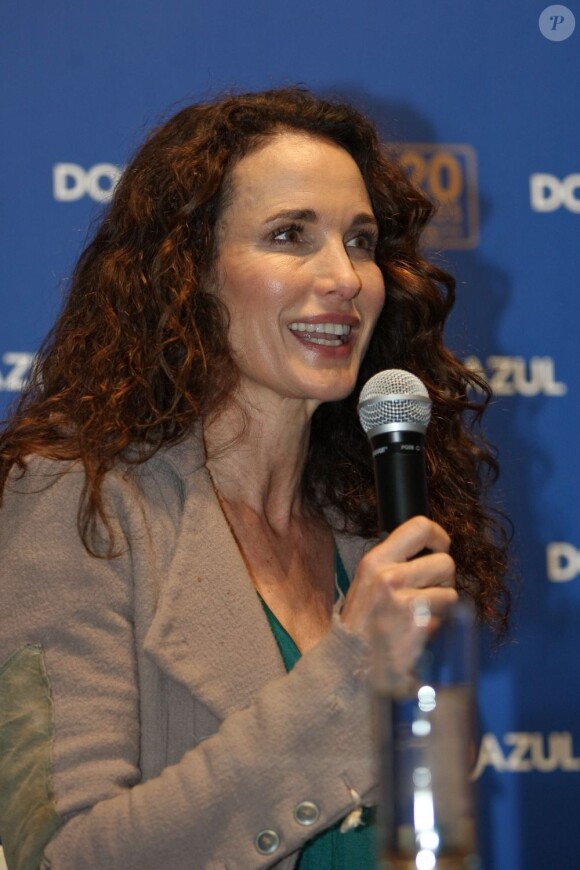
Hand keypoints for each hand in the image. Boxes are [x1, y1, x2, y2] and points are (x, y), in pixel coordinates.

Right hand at [340, 516, 456, 643]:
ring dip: (442, 606)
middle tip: (429, 594)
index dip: (439, 537)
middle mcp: (388, 576)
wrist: (350, 665)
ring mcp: (404, 600)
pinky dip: (438, 625)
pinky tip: (418, 633)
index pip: (420, 526)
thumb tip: (428, 550)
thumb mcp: (367, 583)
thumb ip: (393, 563)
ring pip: (450, 591)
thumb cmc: (362, 625)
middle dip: (444, 580)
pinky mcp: (418, 624)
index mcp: (374, 561)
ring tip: (420, 617)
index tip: (440, 549)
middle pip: (445, 562)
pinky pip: (446, 616)